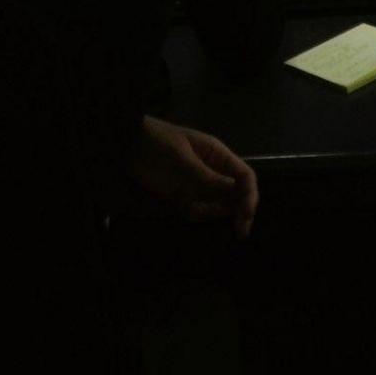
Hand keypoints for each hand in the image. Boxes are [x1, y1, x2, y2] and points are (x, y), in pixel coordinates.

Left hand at [127, 116, 258, 236]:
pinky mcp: (183, 195)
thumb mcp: (180, 157)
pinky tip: (182, 208)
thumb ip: (206, 176)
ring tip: (191, 207)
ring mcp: (198, 184)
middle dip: (240, 211)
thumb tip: (235, 189)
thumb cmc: (156, 142)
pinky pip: (197, 210)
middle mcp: (212, 171)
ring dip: (212, 213)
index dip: (250, 195)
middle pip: (236, 194)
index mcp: (216, 154)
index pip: (244, 175)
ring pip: (218, 205)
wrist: (125, 146)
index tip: (247, 214)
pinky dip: (195, 214)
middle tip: (240, 232)